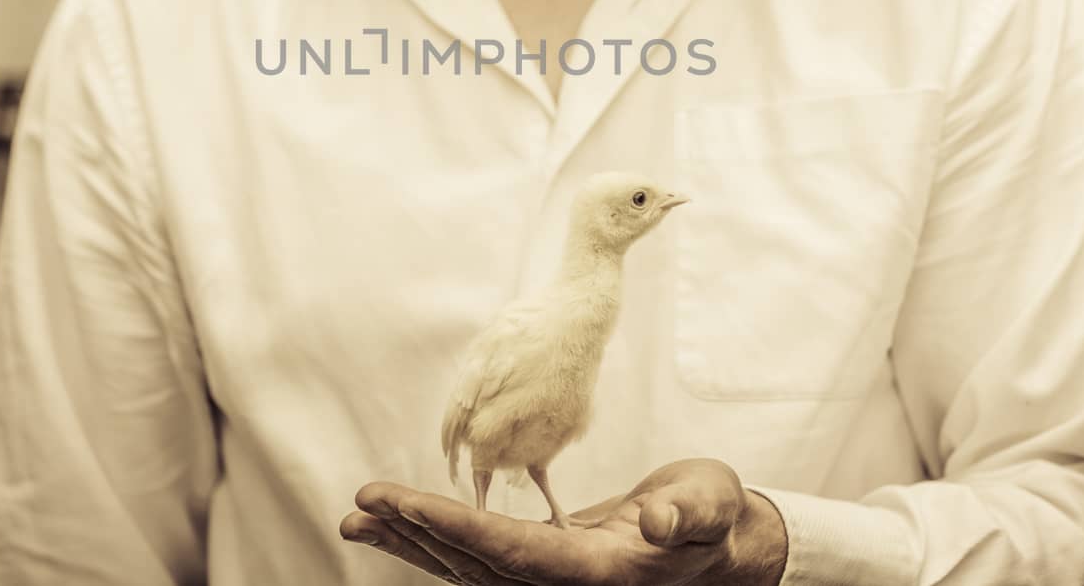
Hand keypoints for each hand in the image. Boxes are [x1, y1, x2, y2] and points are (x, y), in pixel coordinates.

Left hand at [339, 458, 787, 584]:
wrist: (723, 546)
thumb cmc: (716, 518)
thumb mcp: (711, 505)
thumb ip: (687, 514)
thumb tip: (658, 524)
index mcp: (596, 575)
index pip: (512, 553)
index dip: (457, 530)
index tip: (407, 505)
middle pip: (474, 564)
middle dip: (415, 532)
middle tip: (362, 504)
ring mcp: (552, 581)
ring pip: (467, 567)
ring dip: (412, 541)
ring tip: (360, 517)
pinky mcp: (544, 566)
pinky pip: (479, 558)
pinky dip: (437, 542)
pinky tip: (403, 526)